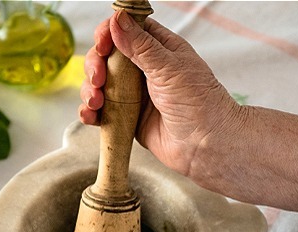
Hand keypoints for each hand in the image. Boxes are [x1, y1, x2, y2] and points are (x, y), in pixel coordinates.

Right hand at [79, 9, 241, 177]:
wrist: (207, 145)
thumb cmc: (200, 104)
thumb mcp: (169, 67)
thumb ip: (140, 45)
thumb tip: (118, 19)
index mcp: (158, 49)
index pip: (125, 30)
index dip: (108, 34)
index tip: (102, 45)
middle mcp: (144, 70)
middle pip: (106, 57)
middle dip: (95, 65)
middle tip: (98, 79)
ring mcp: (134, 95)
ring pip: (99, 84)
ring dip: (90, 90)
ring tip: (96, 101)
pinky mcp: (127, 119)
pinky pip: (102, 112)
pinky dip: (90, 112)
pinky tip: (91, 115)